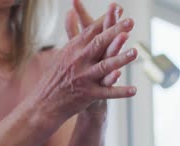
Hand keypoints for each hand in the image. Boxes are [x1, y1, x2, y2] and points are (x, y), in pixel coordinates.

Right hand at [34, 3, 136, 123]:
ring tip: (135, 52)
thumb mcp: (62, 53)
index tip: (120, 9)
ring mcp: (84, 78)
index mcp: (73, 50)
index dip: (106, 20)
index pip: (91, 31)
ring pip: (104, 66)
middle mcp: (78, 61)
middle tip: (130, 22)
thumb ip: (72, 33)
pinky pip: (107, 93)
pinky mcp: (88, 94)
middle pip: (99, 44)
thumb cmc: (55, 78)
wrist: (44, 103)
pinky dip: (120, 92)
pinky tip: (133, 90)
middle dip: (115, 32)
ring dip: (120, 59)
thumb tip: (70, 11)